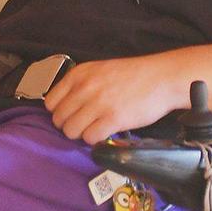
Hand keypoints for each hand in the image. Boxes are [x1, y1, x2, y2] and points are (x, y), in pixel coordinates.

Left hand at [43, 55, 183, 144]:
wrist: (161, 78)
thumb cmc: (134, 75)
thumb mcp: (100, 70)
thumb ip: (80, 84)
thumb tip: (64, 106)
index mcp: (79, 74)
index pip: (50, 102)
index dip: (59, 112)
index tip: (71, 115)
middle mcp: (85, 88)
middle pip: (59, 119)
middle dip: (70, 125)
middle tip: (84, 125)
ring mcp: (98, 104)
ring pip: (71, 131)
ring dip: (82, 134)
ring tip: (95, 129)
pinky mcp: (112, 119)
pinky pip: (90, 138)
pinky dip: (95, 140)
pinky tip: (105, 132)